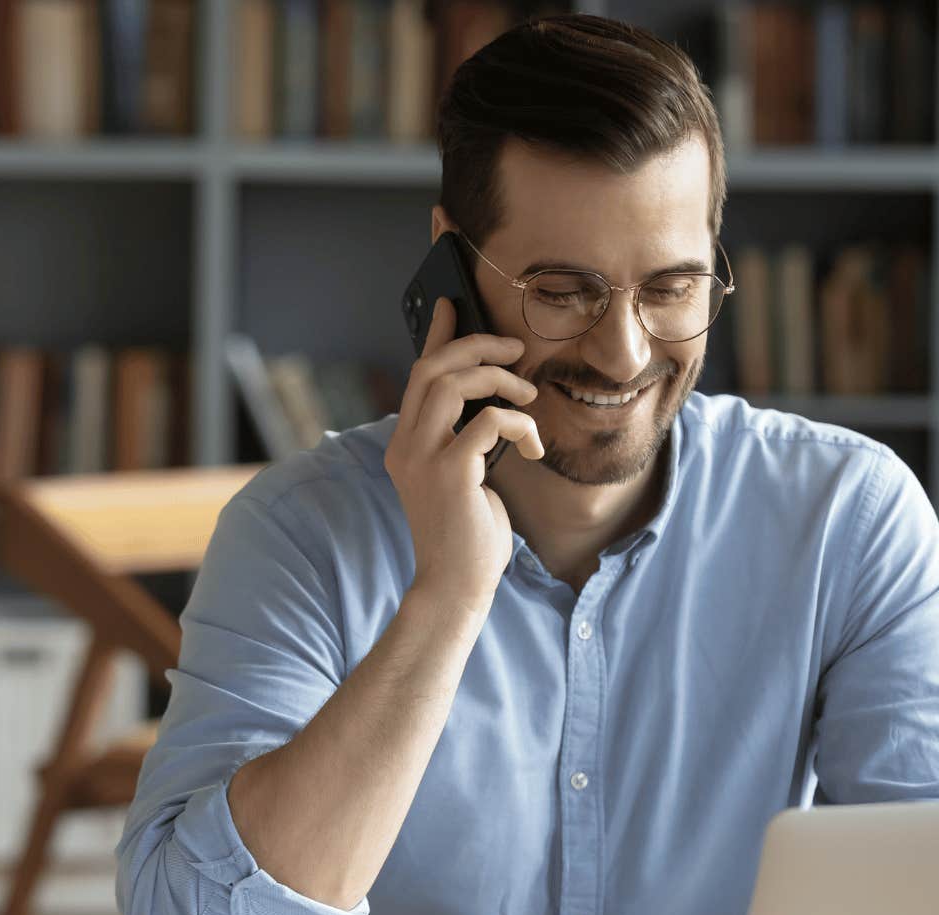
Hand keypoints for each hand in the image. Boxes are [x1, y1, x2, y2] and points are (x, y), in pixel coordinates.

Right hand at [383, 297, 544, 613]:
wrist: (456, 585)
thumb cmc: (467, 536)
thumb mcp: (464, 478)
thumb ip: (466, 440)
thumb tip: (492, 403)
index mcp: (406, 444)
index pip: (418, 376)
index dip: (436, 336)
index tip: (452, 304)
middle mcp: (405, 446)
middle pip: (432, 368)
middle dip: (476, 347)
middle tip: (514, 349)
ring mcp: (423, 459)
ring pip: (453, 384)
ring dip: (500, 380)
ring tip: (528, 397)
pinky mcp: (449, 474)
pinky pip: (488, 422)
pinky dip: (518, 423)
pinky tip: (533, 447)